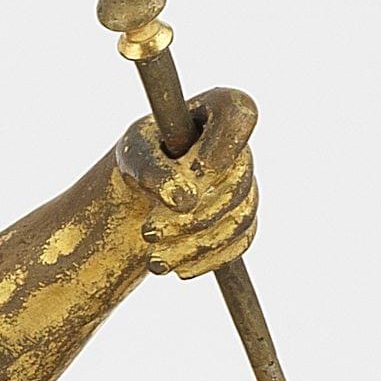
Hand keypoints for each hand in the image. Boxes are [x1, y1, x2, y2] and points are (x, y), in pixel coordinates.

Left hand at [112, 87, 258, 277]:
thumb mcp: (133, 156)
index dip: (226, 142)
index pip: (239, 113)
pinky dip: (206, 259)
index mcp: (218, 111)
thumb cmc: (138, 158)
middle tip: (149, 232)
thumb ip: (154, 171)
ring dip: (194, 244)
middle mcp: (240, 148)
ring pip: (238, 220)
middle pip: (236, 183)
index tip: (198, 166)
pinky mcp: (243, 219)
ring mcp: (246, 185)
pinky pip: (239, 242)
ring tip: (153, 260)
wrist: (139, 191)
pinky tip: (175, 268)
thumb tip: (184, 200)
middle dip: (191, 215)